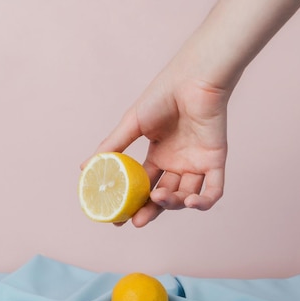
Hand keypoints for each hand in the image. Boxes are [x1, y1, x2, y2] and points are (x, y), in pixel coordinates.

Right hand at [93, 60, 229, 226]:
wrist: (193, 78)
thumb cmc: (163, 95)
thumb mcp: (131, 125)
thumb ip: (111, 148)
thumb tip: (83, 168)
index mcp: (159, 155)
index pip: (145, 186)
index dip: (133, 203)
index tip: (119, 218)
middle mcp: (178, 162)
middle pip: (164, 196)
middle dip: (150, 211)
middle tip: (137, 221)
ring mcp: (197, 163)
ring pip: (186, 197)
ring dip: (173, 204)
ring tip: (158, 199)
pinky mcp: (216, 161)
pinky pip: (213, 190)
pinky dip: (203, 202)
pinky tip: (189, 203)